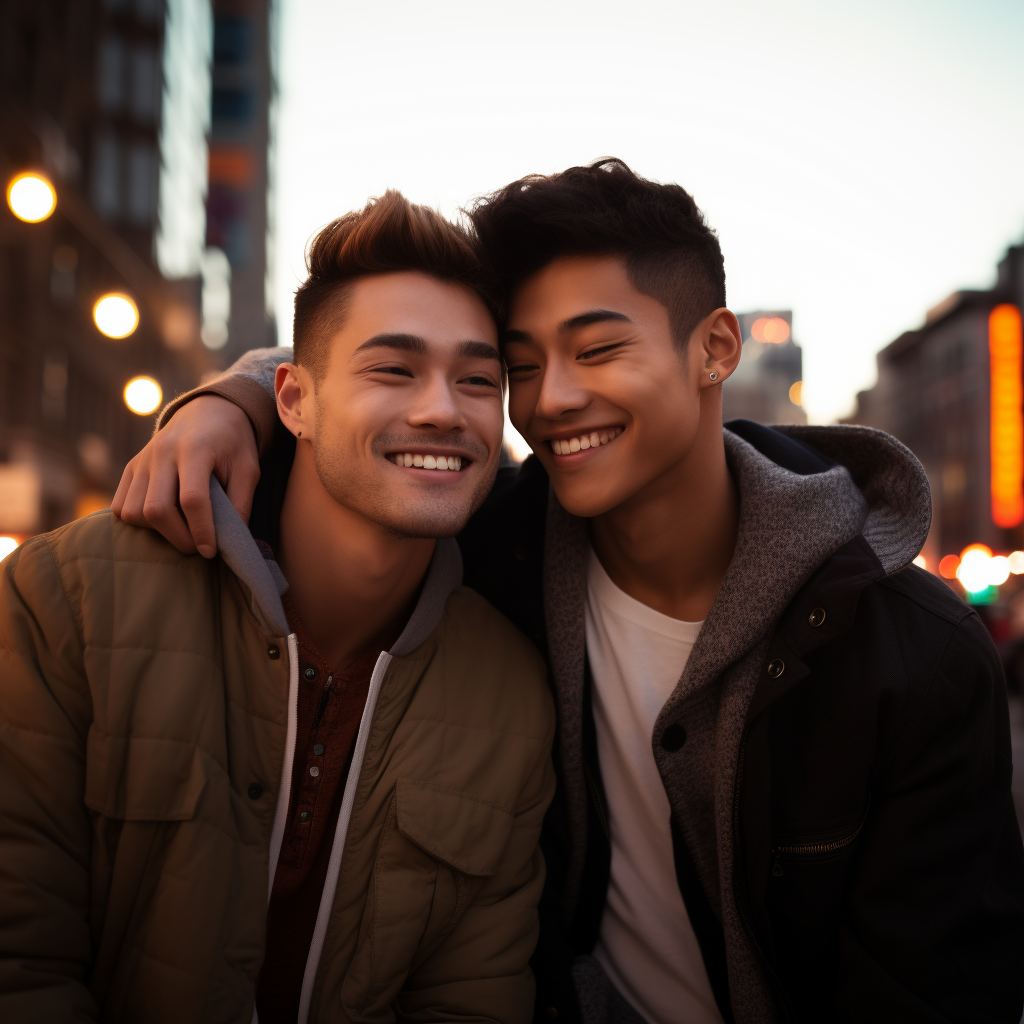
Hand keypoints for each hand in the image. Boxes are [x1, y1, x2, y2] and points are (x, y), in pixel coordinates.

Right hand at [112, 395, 259, 556]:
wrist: (207, 412)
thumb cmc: (232, 444)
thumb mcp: (248, 469)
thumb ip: (241, 503)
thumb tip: (230, 543)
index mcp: (195, 449)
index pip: (192, 499)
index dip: (202, 530)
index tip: (211, 550)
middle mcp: (162, 453)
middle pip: (157, 509)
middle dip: (178, 537)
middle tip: (197, 547)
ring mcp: (142, 460)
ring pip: (133, 511)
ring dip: (156, 531)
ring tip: (182, 530)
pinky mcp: (130, 468)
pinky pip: (120, 506)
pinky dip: (137, 522)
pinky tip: (162, 520)